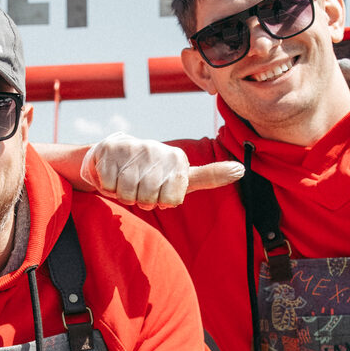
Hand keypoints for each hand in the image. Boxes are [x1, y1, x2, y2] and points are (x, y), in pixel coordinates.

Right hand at [81, 131, 242, 207]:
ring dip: (122, 194)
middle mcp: (158, 150)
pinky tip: (112, 174)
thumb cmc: (152, 172)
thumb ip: (210, 176)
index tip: (158, 191)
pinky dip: (107, 186)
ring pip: (127, 193)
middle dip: (139, 200)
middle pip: (146, 199)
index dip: (160, 202)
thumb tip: (242, 170)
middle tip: (139, 188)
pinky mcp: (111, 149)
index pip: (170, 201)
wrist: (114, 154)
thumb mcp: (182, 176)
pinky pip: (109, 185)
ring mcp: (133, 148)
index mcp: (178, 159)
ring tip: (126, 181)